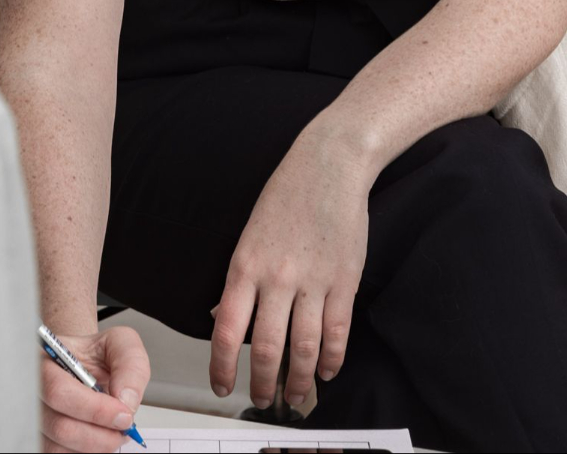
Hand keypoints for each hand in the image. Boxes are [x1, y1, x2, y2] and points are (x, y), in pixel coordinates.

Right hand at [39, 324, 149, 452]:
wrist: (86, 367)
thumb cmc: (96, 354)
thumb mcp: (120, 343)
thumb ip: (129, 364)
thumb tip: (126, 400)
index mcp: (44, 361)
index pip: (59, 391)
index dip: (95, 409)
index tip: (123, 414)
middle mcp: (32, 392)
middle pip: (60, 427)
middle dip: (101, 434)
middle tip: (123, 427)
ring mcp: (33, 419)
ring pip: (59, 448)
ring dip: (96, 446)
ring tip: (112, 431)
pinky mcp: (41, 438)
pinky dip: (86, 452)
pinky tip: (98, 437)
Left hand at [210, 126, 372, 408]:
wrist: (328, 165)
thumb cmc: (285, 196)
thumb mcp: (248, 236)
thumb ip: (240, 279)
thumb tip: (223, 318)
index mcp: (244, 266)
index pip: (226, 330)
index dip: (221, 367)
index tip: (222, 387)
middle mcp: (276, 278)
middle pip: (266, 348)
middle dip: (262, 384)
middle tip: (263, 400)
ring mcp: (312, 282)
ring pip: (303, 348)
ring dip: (298, 380)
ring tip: (295, 396)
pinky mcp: (344, 282)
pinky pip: (337, 333)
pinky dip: (332, 360)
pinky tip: (327, 372)